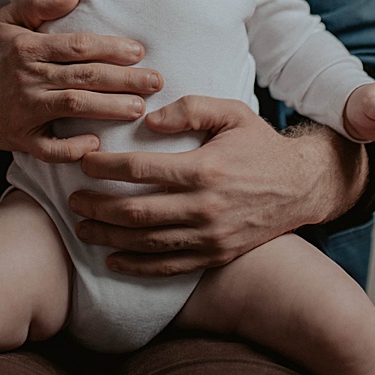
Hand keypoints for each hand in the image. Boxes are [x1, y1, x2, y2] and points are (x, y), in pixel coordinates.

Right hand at [0, 0, 160, 160]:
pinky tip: (94, 143)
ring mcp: (24, 110)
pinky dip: (71, 148)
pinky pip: (49, 148)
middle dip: (124, 79)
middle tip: (155, 82)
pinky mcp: (21, 138)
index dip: (110, 48)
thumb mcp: (6, 19)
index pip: (76, 47)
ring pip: (73, 106)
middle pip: (83, 77)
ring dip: (109, 107)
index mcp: (27, 48)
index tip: (138, 51)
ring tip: (139, 107)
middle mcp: (27, 78)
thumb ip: (38, 3)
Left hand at [70, 95, 364, 275]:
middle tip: (72, 199)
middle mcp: (205, 207)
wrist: (303, 186)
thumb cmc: (259, 145)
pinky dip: (138, 266)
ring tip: (82, 226)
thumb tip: (148, 119)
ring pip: (147, 242)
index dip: (104, 166)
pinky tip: (113, 260)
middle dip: (97, 206)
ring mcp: (211, 236)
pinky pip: (170, 266)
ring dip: (109, 237)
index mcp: (204, 169)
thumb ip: (190, 108)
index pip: (139, 169)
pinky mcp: (216, 255)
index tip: (82, 161)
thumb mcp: (232, 112)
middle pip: (136, 211)